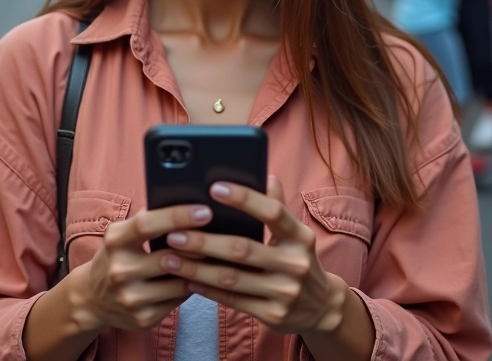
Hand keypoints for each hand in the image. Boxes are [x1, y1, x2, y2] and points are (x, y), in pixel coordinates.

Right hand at [80, 203, 213, 331]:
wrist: (92, 298)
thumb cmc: (117, 255)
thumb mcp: (122, 232)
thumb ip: (150, 217)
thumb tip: (186, 198)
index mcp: (115, 241)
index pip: (147, 225)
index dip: (177, 216)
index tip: (205, 210)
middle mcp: (120, 271)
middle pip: (169, 256)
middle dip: (199, 246)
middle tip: (222, 234)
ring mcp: (131, 298)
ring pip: (180, 281)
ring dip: (201, 268)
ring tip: (218, 255)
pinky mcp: (144, 319)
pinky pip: (179, 299)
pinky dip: (193, 286)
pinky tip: (203, 276)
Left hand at [158, 176, 346, 334]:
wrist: (321, 307)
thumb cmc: (297, 258)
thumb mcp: (296, 234)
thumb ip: (278, 206)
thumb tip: (266, 175)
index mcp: (300, 236)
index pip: (272, 213)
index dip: (244, 199)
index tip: (214, 188)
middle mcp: (294, 264)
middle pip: (243, 249)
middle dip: (205, 241)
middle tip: (175, 232)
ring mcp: (284, 292)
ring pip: (232, 278)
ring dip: (197, 268)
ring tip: (170, 257)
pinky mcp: (273, 315)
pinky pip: (233, 301)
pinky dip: (207, 290)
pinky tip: (187, 280)